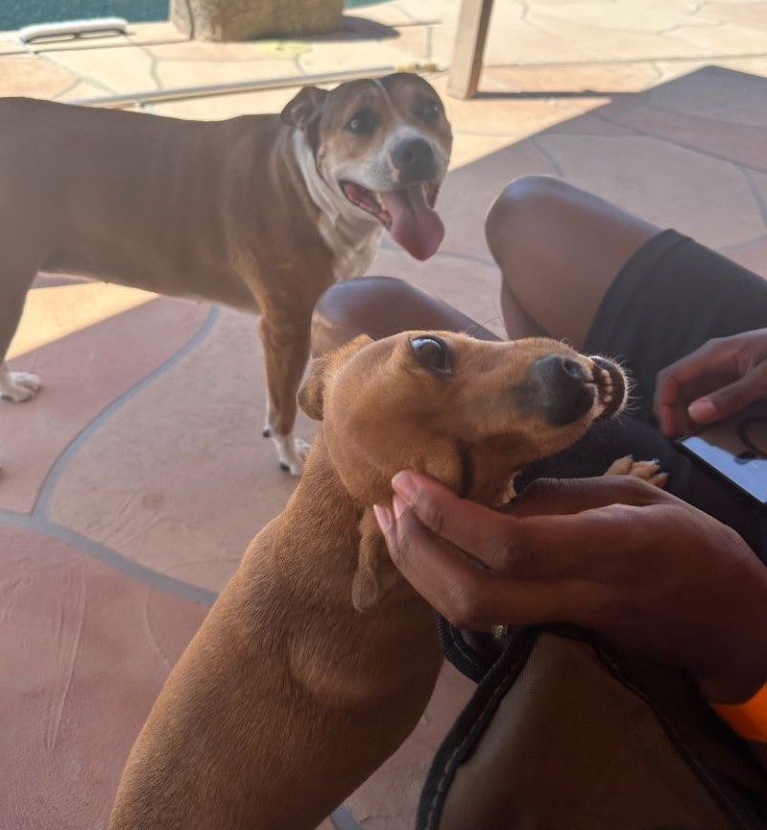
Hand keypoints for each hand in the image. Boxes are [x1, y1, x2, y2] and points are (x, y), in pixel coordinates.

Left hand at [374, 472, 766, 703]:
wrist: (724, 619)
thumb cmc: (688, 543)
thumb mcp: (635, 496)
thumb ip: (561, 500)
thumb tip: (489, 500)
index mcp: (608, 545)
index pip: (509, 545)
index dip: (448, 517)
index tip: (410, 480)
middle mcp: (578, 592)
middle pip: (473, 596)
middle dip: (417, 550)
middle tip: (390, 500)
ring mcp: (563, 621)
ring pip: (469, 616)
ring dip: (417, 569)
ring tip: (389, 520)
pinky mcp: (552, 632)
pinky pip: (482, 615)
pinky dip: (439, 582)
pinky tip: (421, 546)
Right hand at [654, 329, 766, 437]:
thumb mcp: (764, 379)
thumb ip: (732, 396)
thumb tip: (694, 415)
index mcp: (712, 355)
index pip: (671, 377)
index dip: (663, 404)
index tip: (671, 431)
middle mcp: (710, 362)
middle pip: (677, 389)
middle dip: (673, 415)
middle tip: (684, 441)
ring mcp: (721, 372)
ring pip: (690, 396)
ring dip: (686, 417)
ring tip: (694, 439)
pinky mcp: (732, 381)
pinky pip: (707, 399)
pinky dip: (702, 416)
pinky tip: (710, 430)